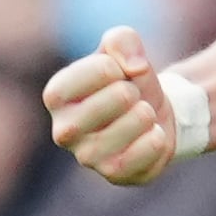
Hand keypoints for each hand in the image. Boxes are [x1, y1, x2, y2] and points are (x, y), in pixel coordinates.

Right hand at [43, 26, 182, 186]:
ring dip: (144, 116)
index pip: (79, 79)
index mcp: (57, 96)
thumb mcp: (125, 48)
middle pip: (101, 106)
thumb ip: (122, 41)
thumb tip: (134, 66)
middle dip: (127, 93)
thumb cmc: (130, 79)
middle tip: (133, 94)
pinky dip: (155, 141)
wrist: (157, 112)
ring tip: (145, 113)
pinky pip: (136, 160)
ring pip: (119, 134)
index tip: (117, 71)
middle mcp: (64, 130)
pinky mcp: (114, 174)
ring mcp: (87, 156)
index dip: (108, 69)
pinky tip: (155, 133)